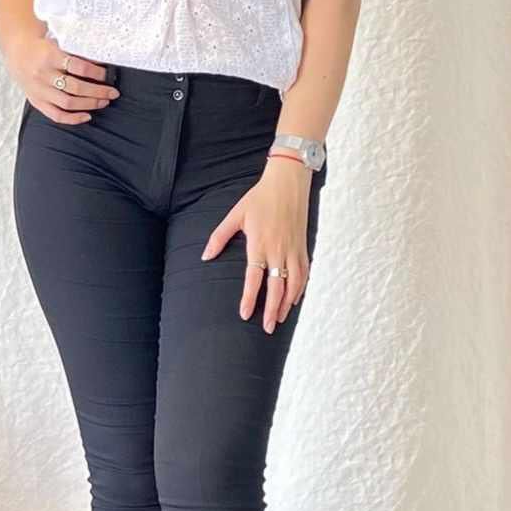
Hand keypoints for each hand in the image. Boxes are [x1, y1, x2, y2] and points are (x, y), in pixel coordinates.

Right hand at [8, 33, 119, 122]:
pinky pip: (56, 115)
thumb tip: (100, 62)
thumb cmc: (43, 47)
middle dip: (98, 91)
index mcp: (49, 55)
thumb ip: (76, 52)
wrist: (18, 52)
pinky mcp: (37, 101)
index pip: (77, 66)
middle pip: (75, 87)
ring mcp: (39, 90)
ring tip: (104, 101)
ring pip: (68, 103)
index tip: (107, 73)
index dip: (95, 72)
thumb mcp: (58, 43)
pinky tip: (87, 116)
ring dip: (89, 104)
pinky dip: (73, 119)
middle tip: (112, 92)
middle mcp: (43, 74)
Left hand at [200, 159, 312, 331]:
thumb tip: (205, 256)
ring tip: (281, 319)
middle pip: (277, 287)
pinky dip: (300, 289)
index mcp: (259, 244)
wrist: (288, 183)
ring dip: (287, 304)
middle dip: (272, 310)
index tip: (246, 314)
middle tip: (268, 328)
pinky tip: (295, 300)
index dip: (250, 298)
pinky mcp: (303, 247)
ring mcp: (293, 250)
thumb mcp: (235, 215)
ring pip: (294, 284)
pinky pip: (304, 274)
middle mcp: (278, 251)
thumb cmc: (259, 198)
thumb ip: (219, 237)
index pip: (254, 278)